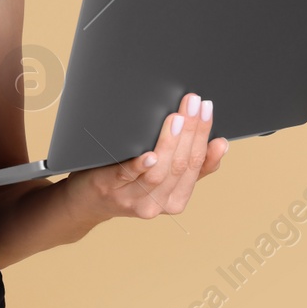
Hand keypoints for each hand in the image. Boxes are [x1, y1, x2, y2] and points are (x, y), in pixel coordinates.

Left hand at [62, 93, 229, 222]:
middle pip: (180, 166)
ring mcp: (131, 198)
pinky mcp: (107, 188)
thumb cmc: (128, 184)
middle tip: (194, 103)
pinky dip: (140, 165)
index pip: (197, 166)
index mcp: (175, 200)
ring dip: (170, 143)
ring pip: (159, 172)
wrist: (86, 202)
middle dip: (191, 132)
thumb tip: (220, 145)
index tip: (207, 110)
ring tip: (177, 118)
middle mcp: (156, 204)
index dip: (203, 136)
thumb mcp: (164, 180)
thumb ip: (190, 168)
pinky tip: (149, 155)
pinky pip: (126, 176)